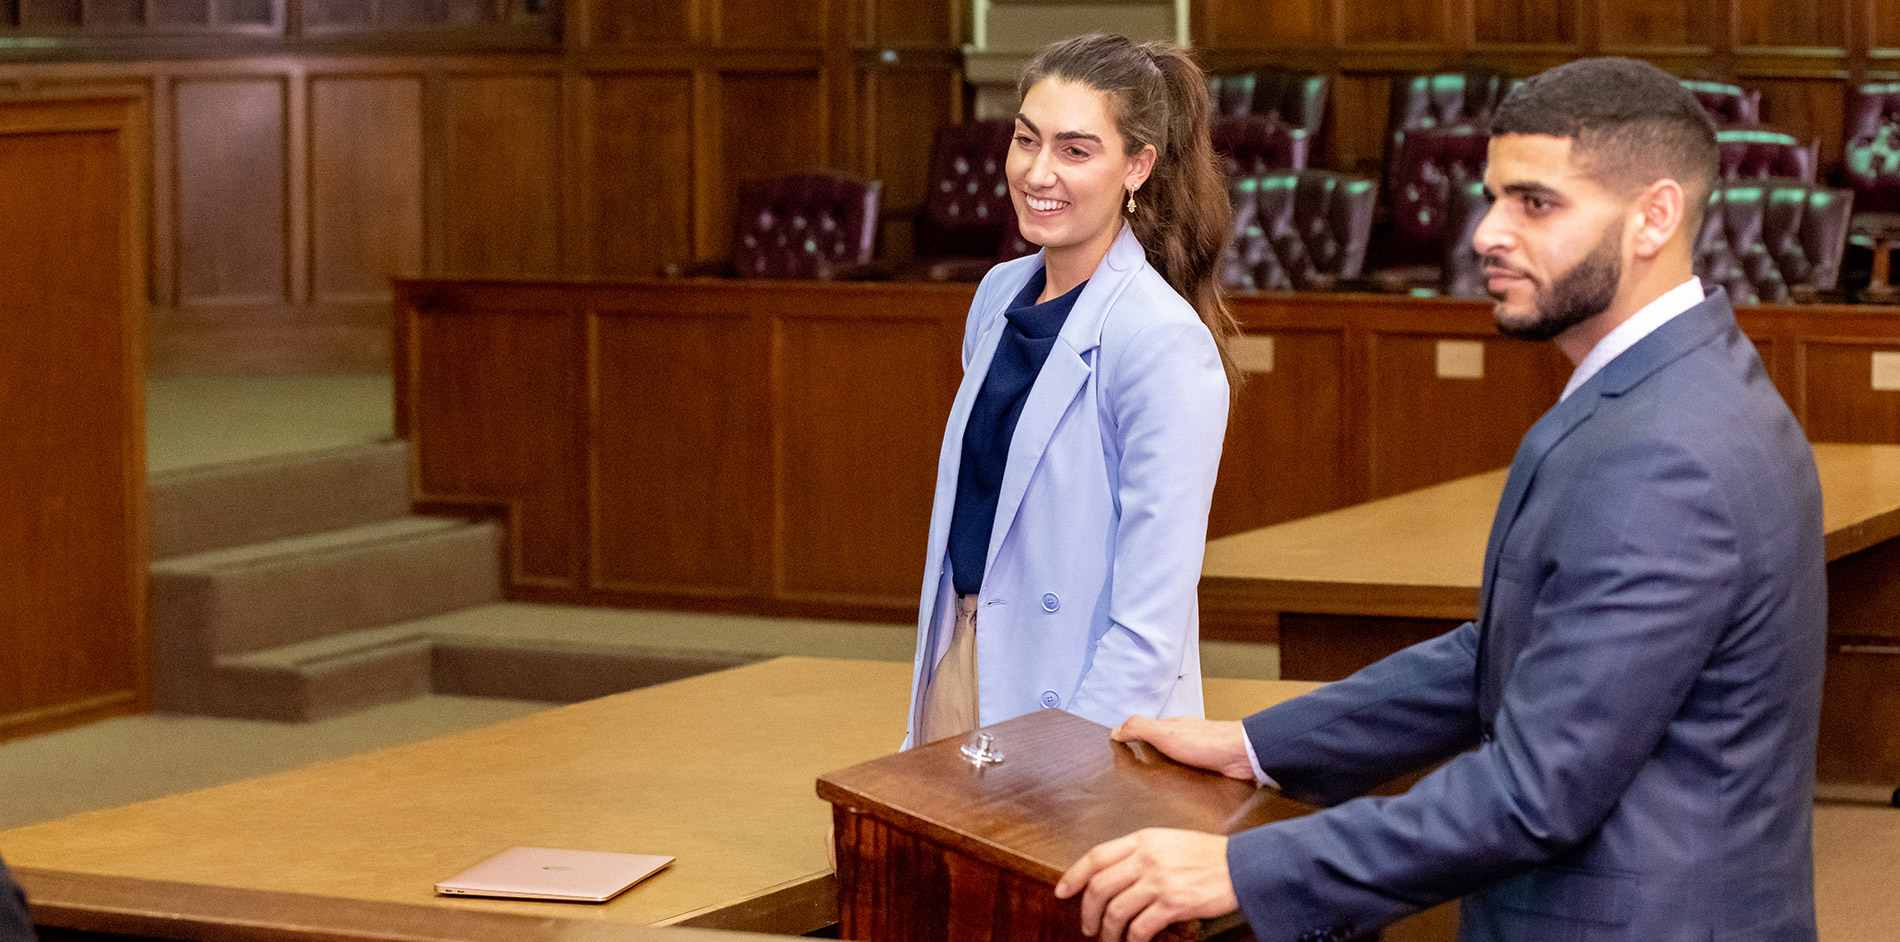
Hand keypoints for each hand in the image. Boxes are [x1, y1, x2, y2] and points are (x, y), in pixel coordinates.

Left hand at [1054, 828, 1237, 941]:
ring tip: (1110, 940)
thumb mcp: (1169, 842)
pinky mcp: (1173, 903)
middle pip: (1099, 887)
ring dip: (1108, 931)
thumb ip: (1140, 853)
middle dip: (1087, 911)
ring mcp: (1159, 880)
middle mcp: (1146, 857)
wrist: (1243, 865)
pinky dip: (1132, 940)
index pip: (1096, 856)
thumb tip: (1111, 876)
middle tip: (1088, 926)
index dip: (1073, 876)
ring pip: (1116, 911)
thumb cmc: (1208, 855)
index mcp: (1142, 839)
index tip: (1062, 892)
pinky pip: (1140, 927)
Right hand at [1113, 716, 1256, 781]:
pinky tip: (1175, 795)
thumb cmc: (1208, 742)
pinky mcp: (1208, 775)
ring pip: (1173, 765)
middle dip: (1145, 761)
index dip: (1129, 740)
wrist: (1242, 757)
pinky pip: (1188, 779)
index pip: (1144, 731)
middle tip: (1129, 777)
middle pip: (1158, 749)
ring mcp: (1196, 758)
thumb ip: (1140, 728)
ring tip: (1148, 792)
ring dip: (1163, 775)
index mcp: (1170, 729)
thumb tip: (1115, 730)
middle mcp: (1183, 741)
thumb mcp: (1164, 732)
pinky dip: (1179, 784)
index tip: (1116, 751)